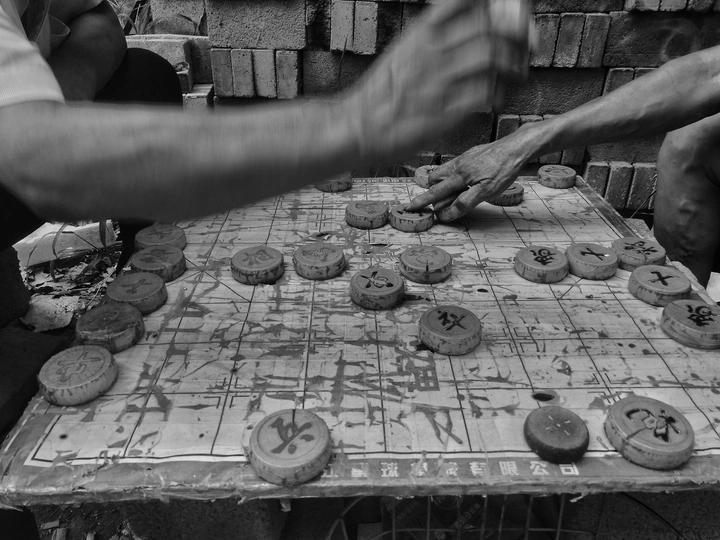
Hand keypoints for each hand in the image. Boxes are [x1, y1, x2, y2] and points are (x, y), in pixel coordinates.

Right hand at [344, 0, 531, 161]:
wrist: (357, 126)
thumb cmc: (383, 92)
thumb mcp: (405, 49)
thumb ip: (436, 34)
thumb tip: (473, 20)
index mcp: (422, 32)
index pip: (469, 1)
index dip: (498, 3)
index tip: (516, 9)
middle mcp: (432, 51)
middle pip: (489, 26)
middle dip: (518, 31)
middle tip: (530, 40)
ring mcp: (439, 81)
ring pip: (492, 57)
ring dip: (513, 63)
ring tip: (518, 71)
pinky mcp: (445, 111)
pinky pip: (485, 93)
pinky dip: (499, 93)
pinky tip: (498, 96)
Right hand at [405, 136, 528, 220]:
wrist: (516, 147)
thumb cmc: (504, 169)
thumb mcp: (486, 192)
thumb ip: (464, 202)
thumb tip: (446, 213)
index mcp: (459, 176)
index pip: (436, 193)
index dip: (422, 202)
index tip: (410, 208)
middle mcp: (457, 165)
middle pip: (434, 180)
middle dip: (430, 192)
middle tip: (433, 203)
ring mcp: (464, 158)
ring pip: (442, 171)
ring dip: (440, 183)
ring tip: (449, 193)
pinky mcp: (471, 154)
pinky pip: (454, 166)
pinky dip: (452, 175)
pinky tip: (465, 180)